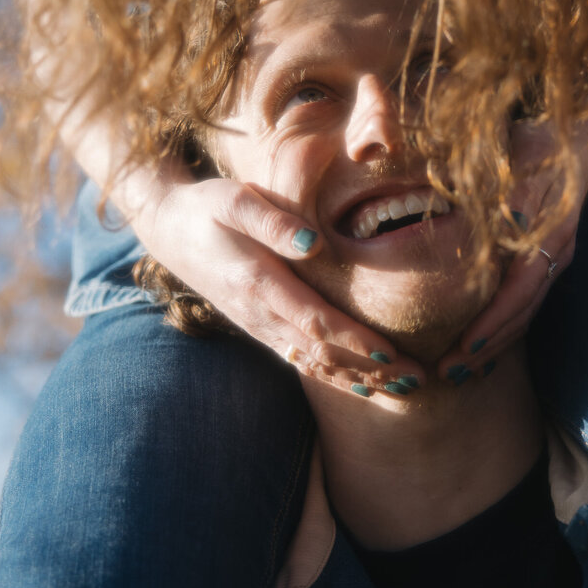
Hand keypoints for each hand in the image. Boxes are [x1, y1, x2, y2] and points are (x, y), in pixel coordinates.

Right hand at [143, 175, 424, 391]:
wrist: (169, 228)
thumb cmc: (208, 207)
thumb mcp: (235, 199)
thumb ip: (273, 221)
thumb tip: (314, 243)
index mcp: (259, 284)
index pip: (315, 322)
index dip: (353, 340)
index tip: (391, 351)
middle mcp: (260, 315)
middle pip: (321, 353)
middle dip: (370, 369)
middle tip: (417, 379)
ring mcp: (259, 326)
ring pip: (313, 364)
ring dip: (358, 379)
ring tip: (402, 388)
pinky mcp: (260, 328)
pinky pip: (300, 360)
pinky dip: (334, 376)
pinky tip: (364, 385)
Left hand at [439, 120, 585, 377]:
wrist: (580, 138)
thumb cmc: (531, 143)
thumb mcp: (505, 155)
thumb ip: (476, 179)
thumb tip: (436, 191)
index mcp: (546, 230)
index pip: (519, 288)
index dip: (492, 320)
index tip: (464, 347)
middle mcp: (556, 250)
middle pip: (522, 311)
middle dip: (488, 346)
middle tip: (449, 373)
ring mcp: (557, 257)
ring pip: (527, 312)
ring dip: (495, 343)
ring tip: (459, 367)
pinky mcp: (550, 259)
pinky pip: (529, 302)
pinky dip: (505, 325)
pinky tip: (481, 344)